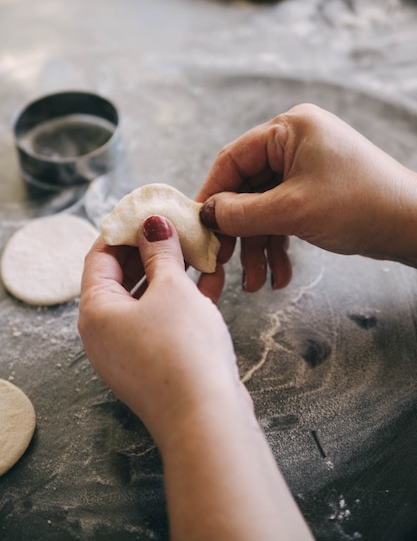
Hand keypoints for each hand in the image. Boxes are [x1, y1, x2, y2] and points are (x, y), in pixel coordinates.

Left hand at [78, 215, 241, 448]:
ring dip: (170, 275)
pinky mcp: (151, 364)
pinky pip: (159, 322)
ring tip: (198, 253)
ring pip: (145, 300)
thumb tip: (152, 224)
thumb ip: (160, 252)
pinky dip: (178, 302)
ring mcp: (127, 352)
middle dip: (151, 251)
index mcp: (96, 311)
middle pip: (122, 278)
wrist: (206, 416)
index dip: (123, 229)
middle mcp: (104, 333)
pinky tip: (208, 284)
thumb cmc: (183, 349)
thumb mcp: (172, 288)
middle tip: (177, 230)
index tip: (148, 212)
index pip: (99, 256)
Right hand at [198, 103, 416, 290]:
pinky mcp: (314, 191)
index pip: (233, 159)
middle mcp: (295, 143)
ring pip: (264, 208)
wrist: (412, 227)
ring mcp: (306, 168)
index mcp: (288, 129)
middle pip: (247, 188)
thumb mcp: (292, 210)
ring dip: (258, 247)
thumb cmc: (360, 206)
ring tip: (256, 282)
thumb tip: (207, 214)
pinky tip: (280, 275)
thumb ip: (242, 212)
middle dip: (240, 233)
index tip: (199, 227)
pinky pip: (283, 215)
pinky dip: (278, 245)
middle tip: (225, 263)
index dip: (212, 195)